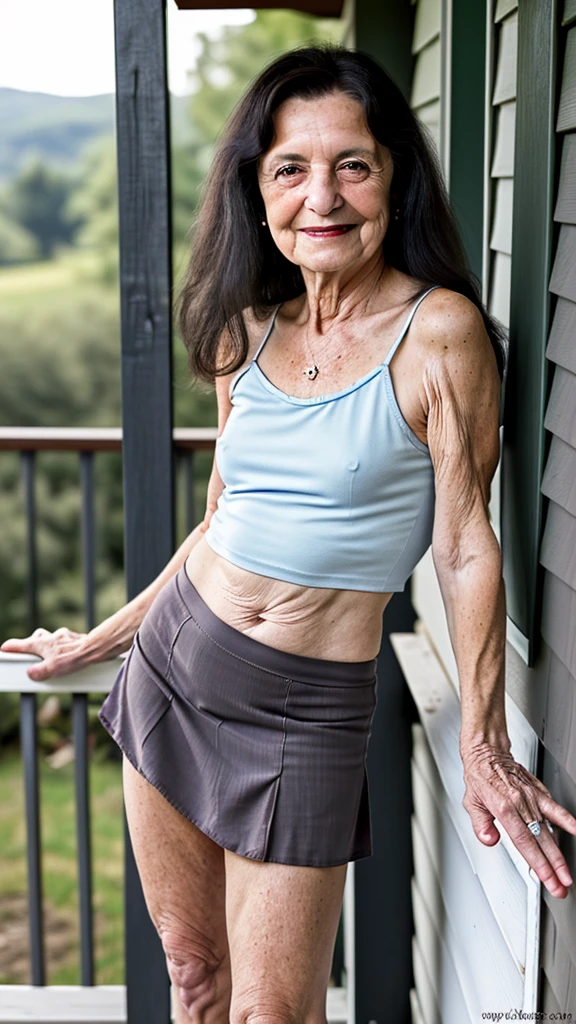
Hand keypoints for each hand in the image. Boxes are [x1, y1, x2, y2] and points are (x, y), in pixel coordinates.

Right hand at [1, 627, 89, 681]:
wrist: (95, 648)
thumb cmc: (74, 657)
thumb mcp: (52, 669)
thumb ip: (39, 672)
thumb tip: (31, 673)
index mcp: (42, 644)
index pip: (22, 645)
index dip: (11, 647)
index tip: (4, 649)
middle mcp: (51, 637)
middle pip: (36, 638)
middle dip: (31, 645)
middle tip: (29, 654)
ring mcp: (64, 636)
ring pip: (51, 639)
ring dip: (49, 647)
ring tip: (50, 659)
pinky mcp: (75, 638)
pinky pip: (65, 641)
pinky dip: (63, 647)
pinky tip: (67, 656)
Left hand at [461, 741, 575, 898]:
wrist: (488, 753)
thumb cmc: (480, 777)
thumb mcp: (471, 802)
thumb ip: (480, 825)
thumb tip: (489, 840)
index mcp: (503, 807)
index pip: (524, 842)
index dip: (538, 863)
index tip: (547, 879)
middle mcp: (520, 802)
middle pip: (540, 841)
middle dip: (553, 867)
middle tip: (562, 886)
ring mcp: (532, 797)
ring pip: (550, 829)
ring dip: (559, 853)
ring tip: (566, 872)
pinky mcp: (539, 791)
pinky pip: (555, 807)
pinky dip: (567, 820)